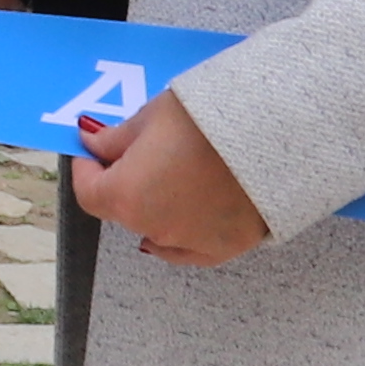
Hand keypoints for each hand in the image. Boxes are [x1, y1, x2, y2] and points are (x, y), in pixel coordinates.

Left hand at [75, 88, 267, 264]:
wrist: (276, 130)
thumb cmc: (208, 116)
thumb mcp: (151, 117)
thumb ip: (116, 139)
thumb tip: (92, 143)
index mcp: (126, 196)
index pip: (89, 192)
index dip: (87, 170)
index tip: (93, 153)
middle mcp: (153, 228)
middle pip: (124, 210)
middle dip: (124, 183)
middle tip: (138, 153)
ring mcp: (191, 242)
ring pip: (158, 229)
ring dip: (156, 207)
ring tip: (173, 176)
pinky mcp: (227, 247)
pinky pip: (192, 249)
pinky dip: (182, 234)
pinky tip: (183, 220)